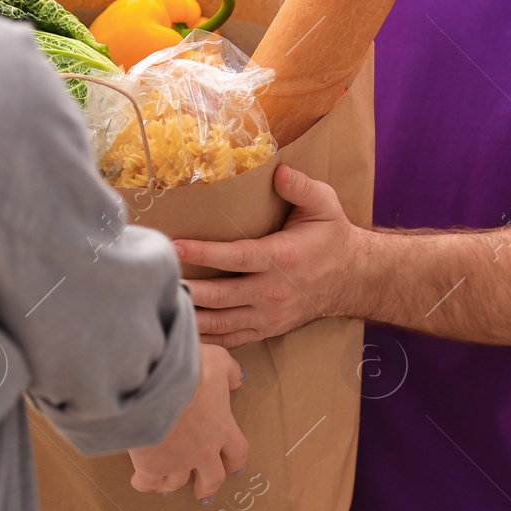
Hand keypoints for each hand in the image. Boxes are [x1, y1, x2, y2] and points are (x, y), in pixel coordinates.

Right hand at [129, 344, 247, 500]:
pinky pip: (148, 482)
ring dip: (173, 484)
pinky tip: (140, 480)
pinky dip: (144, 483)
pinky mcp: (151, 466)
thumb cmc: (189, 371)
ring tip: (167, 486)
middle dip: (208, 486)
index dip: (235, 461)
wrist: (156, 384)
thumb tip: (238, 379)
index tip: (234, 467)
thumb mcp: (217, 361)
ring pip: (178, 483)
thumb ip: (230, 372)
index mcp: (222, 428)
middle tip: (203, 491)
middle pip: (212, 479)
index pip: (237, 452)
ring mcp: (177, 462)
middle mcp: (203, 451)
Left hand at [173, 165, 356, 347]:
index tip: (173, 246)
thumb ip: (302, 187)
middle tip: (155, 281)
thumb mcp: (325, 206)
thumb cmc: (332, 238)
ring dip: (190, 317)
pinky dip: (206, 338)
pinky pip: (231, 339)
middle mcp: (273, 292)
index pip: (235, 257)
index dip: (202, 252)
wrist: (354, 280)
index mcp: (282, 259)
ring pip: (221, 323)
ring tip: (161, 306)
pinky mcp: (267, 330)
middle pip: (220, 296)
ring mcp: (269, 316)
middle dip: (186, 289)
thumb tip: (278, 170)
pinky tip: (182, 331)